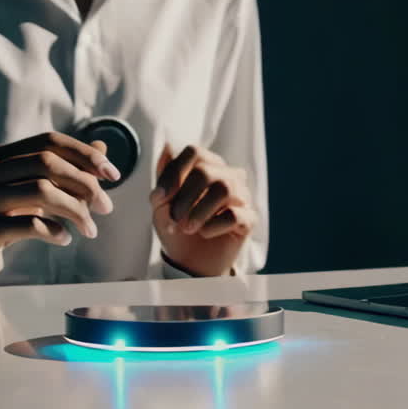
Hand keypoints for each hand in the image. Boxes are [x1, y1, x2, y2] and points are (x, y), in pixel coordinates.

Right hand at [0, 131, 118, 289]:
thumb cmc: (8, 219)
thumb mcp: (37, 191)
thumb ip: (67, 170)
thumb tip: (103, 146)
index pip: (49, 141)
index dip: (85, 154)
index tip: (114, 175)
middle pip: (46, 162)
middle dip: (84, 184)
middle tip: (106, 207)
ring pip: (40, 191)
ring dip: (76, 211)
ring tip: (91, 229)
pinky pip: (28, 224)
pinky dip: (55, 231)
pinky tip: (65, 239)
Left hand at [151, 143, 254, 276]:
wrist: (189, 262)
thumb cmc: (177, 228)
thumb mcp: (161, 204)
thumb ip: (164, 177)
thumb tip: (168, 147)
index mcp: (208, 167)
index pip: (195, 152)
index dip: (174, 173)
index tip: (158, 198)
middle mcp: (228, 177)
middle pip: (207, 171)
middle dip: (184, 196)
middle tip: (174, 218)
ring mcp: (242, 197)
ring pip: (224, 188)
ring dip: (198, 210)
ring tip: (187, 228)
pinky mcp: (249, 219)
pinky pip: (234, 215)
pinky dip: (213, 226)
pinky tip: (205, 233)